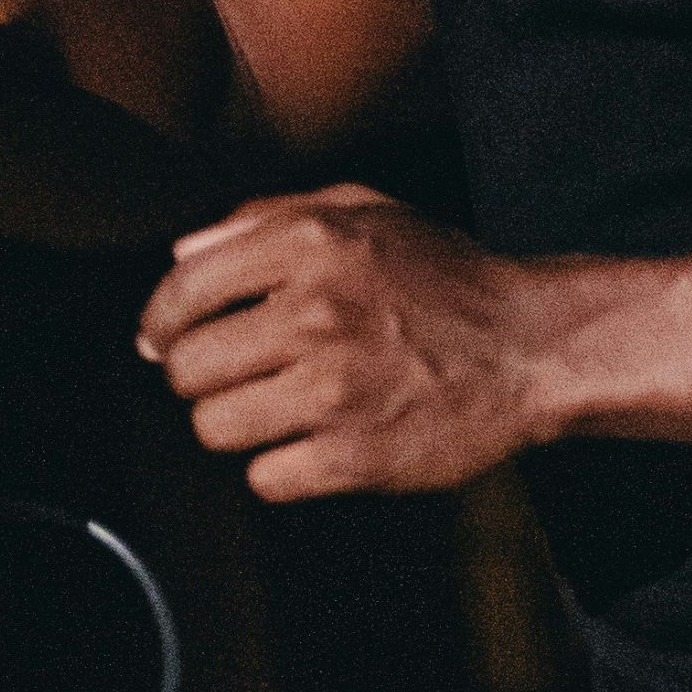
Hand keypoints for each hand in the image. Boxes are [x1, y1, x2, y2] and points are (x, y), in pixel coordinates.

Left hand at [138, 183, 539, 498]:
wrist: (532, 348)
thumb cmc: (446, 280)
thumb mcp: (363, 212)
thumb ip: (265, 218)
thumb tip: (182, 255)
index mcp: (309, 244)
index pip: (182, 293)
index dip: (159, 323)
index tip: (161, 341)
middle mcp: (315, 313)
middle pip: (187, 369)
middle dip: (203, 376)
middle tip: (239, 374)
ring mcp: (334, 390)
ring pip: (215, 428)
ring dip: (240, 424)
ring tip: (281, 408)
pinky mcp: (355, 457)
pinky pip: (265, 479)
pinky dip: (283, 469)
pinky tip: (317, 442)